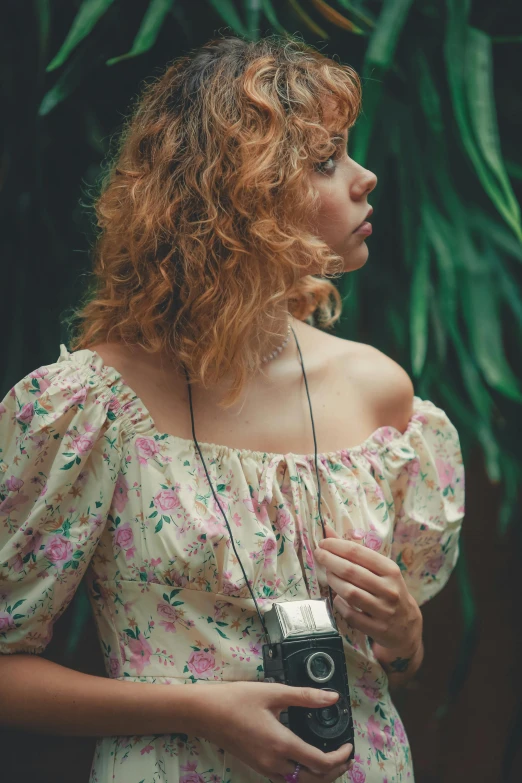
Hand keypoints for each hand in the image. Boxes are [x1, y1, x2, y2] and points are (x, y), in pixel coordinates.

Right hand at [192, 681, 353, 781]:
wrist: (205, 713)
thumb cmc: (236, 700)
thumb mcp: (272, 692)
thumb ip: (304, 696)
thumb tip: (332, 698)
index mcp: (282, 744)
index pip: (321, 764)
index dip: (340, 758)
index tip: (349, 745)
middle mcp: (275, 763)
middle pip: (314, 780)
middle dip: (335, 771)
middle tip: (344, 755)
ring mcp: (265, 768)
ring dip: (320, 776)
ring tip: (330, 759)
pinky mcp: (258, 767)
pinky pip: (287, 779)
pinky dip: (303, 775)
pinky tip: (305, 759)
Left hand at [314, 525, 421, 657]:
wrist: (406, 625)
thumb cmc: (389, 590)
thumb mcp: (380, 569)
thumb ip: (355, 551)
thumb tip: (328, 531)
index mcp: (390, 570)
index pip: (359, 553)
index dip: (337, 545)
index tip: (323, 542)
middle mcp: (389, 589)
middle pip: (351, 571)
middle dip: (330, 560)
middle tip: (318, 554)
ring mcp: (383, 610)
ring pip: (350, 592)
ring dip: (333, 581)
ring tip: (327, 574)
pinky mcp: (377, 628)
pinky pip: (350, 614)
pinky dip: (339, 604)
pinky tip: (337, 597)